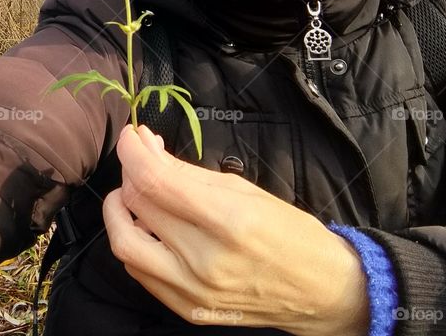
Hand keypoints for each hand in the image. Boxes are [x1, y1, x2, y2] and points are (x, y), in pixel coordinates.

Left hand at [102, 125, 369, 335]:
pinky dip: (135, 243)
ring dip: (120, 212)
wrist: (324, 293)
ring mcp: (194, 291)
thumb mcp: (244, 189)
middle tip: (140, 161)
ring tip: (137, 196)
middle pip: (136, 206)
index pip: (154, 181)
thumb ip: (187, 172)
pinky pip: (139, 272)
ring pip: (124, 245)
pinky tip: (149, 228)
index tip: (130, 136)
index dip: (131, 151)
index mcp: (228, 220)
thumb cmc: (290, 233)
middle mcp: (206, 260)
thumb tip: (145, 149)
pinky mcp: (188, 310)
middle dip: (130, 173)